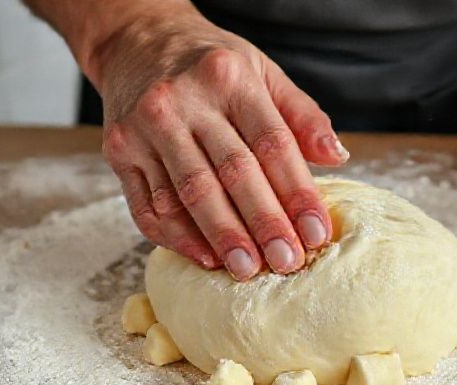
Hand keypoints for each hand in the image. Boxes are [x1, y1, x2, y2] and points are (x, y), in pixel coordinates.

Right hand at [97, 8, 347, 279]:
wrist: (136, 43)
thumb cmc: (210, 66)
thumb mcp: (262, 72)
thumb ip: (301, 115)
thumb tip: (337, 156)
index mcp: (228, 78)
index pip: (271, 143)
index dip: (297, 193)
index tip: (316, 233)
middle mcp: (183, 100)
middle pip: (232, 172)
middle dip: (263, 223)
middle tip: (286, 262)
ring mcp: (145, 126)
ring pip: (188, 194)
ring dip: (221, 237)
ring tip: (248, 269)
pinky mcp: (119, 151)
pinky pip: (148, 205)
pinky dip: (177, 237)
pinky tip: (204, 257)